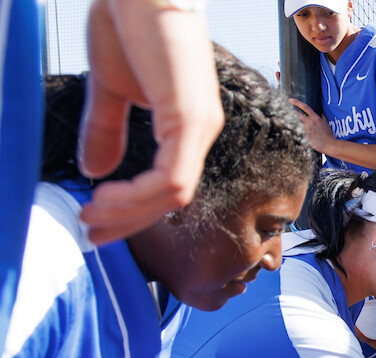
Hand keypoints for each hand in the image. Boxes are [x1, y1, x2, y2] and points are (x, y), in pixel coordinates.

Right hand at [79, 0, 222, 244]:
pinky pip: (173, 178)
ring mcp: (200, 124)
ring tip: (92, 213)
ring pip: (173, 195)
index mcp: (187, 124)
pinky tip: (106, 191)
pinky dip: (140, 194)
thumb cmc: (129, 22)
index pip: (168, 186)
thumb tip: (97, 170)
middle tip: (92, 234)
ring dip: (130, 212)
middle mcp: (201, 129)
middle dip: (129, 222)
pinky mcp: (189, 117)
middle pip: (172, 200)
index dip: (133, 211)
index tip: (97, 222)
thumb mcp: (112, 85)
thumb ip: (107, 128)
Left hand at [288, 98, 337, 154]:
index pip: (305, 107)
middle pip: (298, 115)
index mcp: (316, 118)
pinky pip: (300, 131)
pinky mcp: (305, 135)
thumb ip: (322, 117)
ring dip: (297, 123)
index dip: (296, 102)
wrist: (329, 145)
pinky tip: (302, 133)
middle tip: (288, 111)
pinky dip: (300, 131)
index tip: (290, 100)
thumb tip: (320, 112)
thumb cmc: (328, 134)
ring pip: (298, 123)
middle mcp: (310, 122)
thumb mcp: (327, 123)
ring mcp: (307, 129)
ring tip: (298, 124)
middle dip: (292, 112)